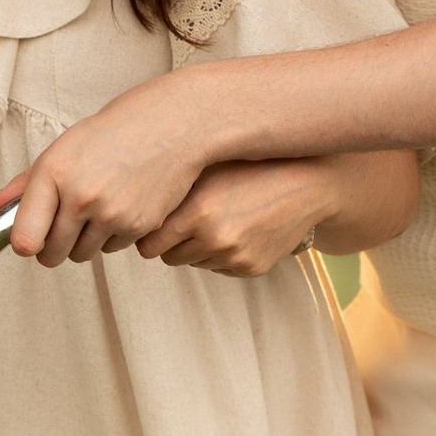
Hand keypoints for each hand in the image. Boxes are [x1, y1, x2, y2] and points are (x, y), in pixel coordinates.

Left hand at [0, 78, 217, 266]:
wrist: (172, 124)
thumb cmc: (113, 133)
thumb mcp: (62, 149)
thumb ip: (23, 185)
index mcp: (54, 173)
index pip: (25, 239)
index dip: (25, 245)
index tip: (29, 241)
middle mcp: (81, 197)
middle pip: (52, 254)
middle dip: (54, 246)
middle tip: (65, 223)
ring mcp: (112, 214)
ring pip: (83, 254)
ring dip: (85, 241)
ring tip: (98, 206)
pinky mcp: (139, 226)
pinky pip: (113, 249)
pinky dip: (114, 236)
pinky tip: (122, 205)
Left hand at [137, 159, 337, 276]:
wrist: (307, 182)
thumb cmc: (248, 167)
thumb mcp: (206, 170)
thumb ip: (169, 191)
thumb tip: (129, 211)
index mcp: (196, 212)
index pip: (147, 245)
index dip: (149, 233)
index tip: (154, 222)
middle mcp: (214, 238)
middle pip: (168, 257)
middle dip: (172, 241)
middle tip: (188, 217)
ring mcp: (234, 257)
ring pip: (193, 263)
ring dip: (197, 247)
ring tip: (218, 217)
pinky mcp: (251, 268)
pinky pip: (219, 268)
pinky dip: (222, 254)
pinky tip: (238, 227)